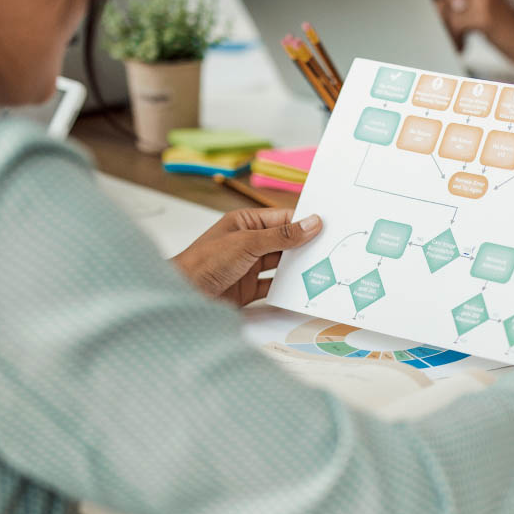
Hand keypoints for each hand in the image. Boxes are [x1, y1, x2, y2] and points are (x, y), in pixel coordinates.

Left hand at [172, 208, 321, 305]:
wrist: (181, 295)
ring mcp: (248, 266)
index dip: (304, 222)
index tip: (328, 226)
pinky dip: (287, 288)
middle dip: (305, 246)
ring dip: (298, 268)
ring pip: (281, 264)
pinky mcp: (247, 288)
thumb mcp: (248, 244)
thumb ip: (282, 236)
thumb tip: (311, 223)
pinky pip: (274, 286)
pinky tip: (302, 289)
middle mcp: (248, 242)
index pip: (282, 218)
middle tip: (332, 249)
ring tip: (322, 269)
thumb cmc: (204, 262)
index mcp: (245, 223)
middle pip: (284, 242)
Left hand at [435, 0, 513, 60]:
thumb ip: (464, 6)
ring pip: (450, 11)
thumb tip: (439, 4)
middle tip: (453, 30)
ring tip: (460, 41)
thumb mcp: (484, 13)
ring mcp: (484, 2)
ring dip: (450, 29)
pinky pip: (457, 25)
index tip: (451, 16)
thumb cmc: (505, 31)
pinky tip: (463, 47)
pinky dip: (456, 38)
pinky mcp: (483, 18)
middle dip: (445, 11)